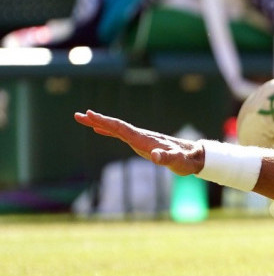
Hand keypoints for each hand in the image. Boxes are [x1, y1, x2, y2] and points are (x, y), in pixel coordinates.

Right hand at [74, 110, 204, 175]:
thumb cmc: (185, 160)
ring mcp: (140, 139)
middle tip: (78, 115)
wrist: (193, 156)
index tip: (90, 114)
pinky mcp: (141, 143)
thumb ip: (167, 158)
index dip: (105, 122)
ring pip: (116, 129)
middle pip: (115, 126)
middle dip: (97, 120)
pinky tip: (100, 130)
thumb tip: (156, 156)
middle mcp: (140, 136)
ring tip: (83, 119)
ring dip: (99, 124)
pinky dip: (109, 131)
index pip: (121, 128)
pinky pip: (121, 135)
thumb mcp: (177, 161)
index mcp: (144, 138)